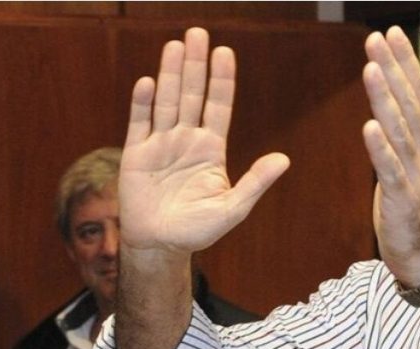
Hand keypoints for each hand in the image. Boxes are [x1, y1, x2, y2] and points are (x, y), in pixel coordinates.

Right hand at [119, 27, 289, 255]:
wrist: (159, 245)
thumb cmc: (197, 230)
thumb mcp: (232, 209)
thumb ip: (255, 182)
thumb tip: (284, 159)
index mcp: (210, 149)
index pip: (218, 106)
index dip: (221, 79)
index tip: (225, 52)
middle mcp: (185, 140)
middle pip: (192, 95)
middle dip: (195, 65)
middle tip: (197, 33)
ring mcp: (160, 144)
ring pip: (166, 101)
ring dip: (170, 74)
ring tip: (175, 46)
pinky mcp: (136, 154)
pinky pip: (139, 123)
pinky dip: (143, 104)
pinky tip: (148, 83)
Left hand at [362, 27, 419, 286]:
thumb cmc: (411, 210)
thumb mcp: (407, 167)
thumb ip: (401, 140)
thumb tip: (387, 111)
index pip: (414, 95)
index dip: (402, 64)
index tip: (391, 34)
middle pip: (408, 103)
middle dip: (393, 68)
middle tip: (379, 37)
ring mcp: (413, 175)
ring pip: (398, 130)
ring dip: (384, 98)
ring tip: (371, 69)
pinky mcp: (401, 199)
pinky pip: (389, 170)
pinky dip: (379, 148)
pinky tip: (369, 126)